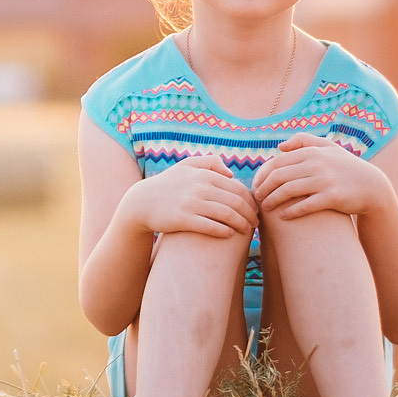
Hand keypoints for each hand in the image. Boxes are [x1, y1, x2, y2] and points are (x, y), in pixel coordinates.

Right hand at [122, 155, 257, 239]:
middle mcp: (200, 187)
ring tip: (247, 231)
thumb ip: (209, 162)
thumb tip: (231, 173)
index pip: (237, 189)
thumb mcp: (186, 166)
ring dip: (242, 224)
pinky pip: (211, 226)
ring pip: (227, 215)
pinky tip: (229, 234)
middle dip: (250, 214)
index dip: (250, 202)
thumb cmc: (168, 184)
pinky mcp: (183, 219)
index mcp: (204, 174)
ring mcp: (191, 203)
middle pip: (236, 202)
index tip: (255, 211)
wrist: (141, 202)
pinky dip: (224, 231)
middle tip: (256, 224)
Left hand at [251, 134, 393, 221]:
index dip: (262, 175)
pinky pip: (305, 205)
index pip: (277, 162)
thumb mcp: (328, 147)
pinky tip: (283, 216)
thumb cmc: (345, 167)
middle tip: (257, 198)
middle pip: (279, 176)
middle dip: (264, 188)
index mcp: (311, 152)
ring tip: (266, 208)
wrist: (372, 186)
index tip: (256, 185)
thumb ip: (303, 141)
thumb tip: (280, 147)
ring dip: (273, 200)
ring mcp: (324, 181)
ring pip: (288, 190)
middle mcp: (316, 164)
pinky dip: (291, 211)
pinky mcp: (332, 197)